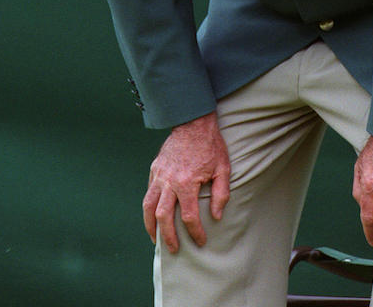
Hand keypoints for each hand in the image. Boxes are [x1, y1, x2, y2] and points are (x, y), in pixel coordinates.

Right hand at [142, 112, 230, 252]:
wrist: (193, 122)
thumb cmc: (210, 145)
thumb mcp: (223, 168)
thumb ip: (221, 193)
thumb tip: (216, 216)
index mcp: (187, 182)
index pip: (189, 216)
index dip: (195, 232)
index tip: (200, 241)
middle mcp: (169, 181)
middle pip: (163, 217)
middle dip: (168, 236)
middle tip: (174, 249)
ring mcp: (159, 175)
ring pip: (148, 206)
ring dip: (151, 226)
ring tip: (156, 239)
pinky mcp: (155, 169)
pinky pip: (148, 192)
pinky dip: (149, 207)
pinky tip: (154, 215)